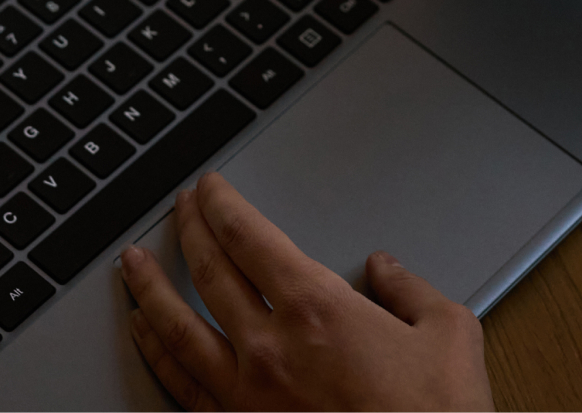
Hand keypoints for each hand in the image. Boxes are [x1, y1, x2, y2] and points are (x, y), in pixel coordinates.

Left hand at [119, 173, 492, 411]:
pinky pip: (181, 385)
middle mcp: (272, 346)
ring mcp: (249, 394)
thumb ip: (411, 290)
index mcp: (318, 308)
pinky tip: (144, 337)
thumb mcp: (450, 334)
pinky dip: (155, 353)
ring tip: (131, 265)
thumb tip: (387, 269)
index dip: (221, 204)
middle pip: (210, 271)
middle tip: (178, 209)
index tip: (209, 189)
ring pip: (178, 329)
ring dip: (149, 289)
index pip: (250, 236)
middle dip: (187, 231)